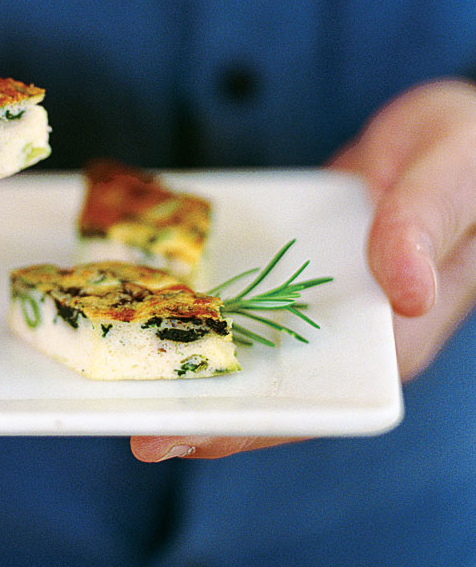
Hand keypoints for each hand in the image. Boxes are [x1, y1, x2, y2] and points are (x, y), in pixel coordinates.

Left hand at [131, 79, 475, 461]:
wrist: (454, 127)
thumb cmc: (470, 149)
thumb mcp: (456, 174)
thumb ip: (428, 224)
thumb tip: (406, 294)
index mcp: (401, 330)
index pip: (324, 398)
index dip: (258, 425)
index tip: (191, 439)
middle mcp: (354, 327)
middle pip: (275, 383)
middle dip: (208, 406)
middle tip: (133, 427)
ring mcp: (322, 298)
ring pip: (254, 342)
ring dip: (196, 359)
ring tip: (126, 377)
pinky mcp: (297, 266)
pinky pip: (249, 291)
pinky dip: (206, 301)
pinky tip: (155, 302)